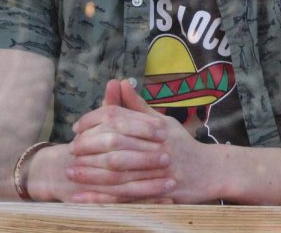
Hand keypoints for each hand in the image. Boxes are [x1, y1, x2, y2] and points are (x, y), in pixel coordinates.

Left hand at [71, 78, 230, 204]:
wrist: (211, 171)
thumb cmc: (183, 145)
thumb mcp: (162, 122)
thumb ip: (137, 106)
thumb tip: (119, 81)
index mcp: (154, 126)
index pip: (119, 118)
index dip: (94, 121)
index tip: (77, 127)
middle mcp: (156, 145)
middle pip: (116, 144)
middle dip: (88, 148)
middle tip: (69, 150)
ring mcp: (158, 170)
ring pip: (118, 172)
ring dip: (91, 173)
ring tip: (70, 172)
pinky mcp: (158, 192)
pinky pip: (124, 197)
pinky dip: (102, 198)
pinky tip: (84, 198)